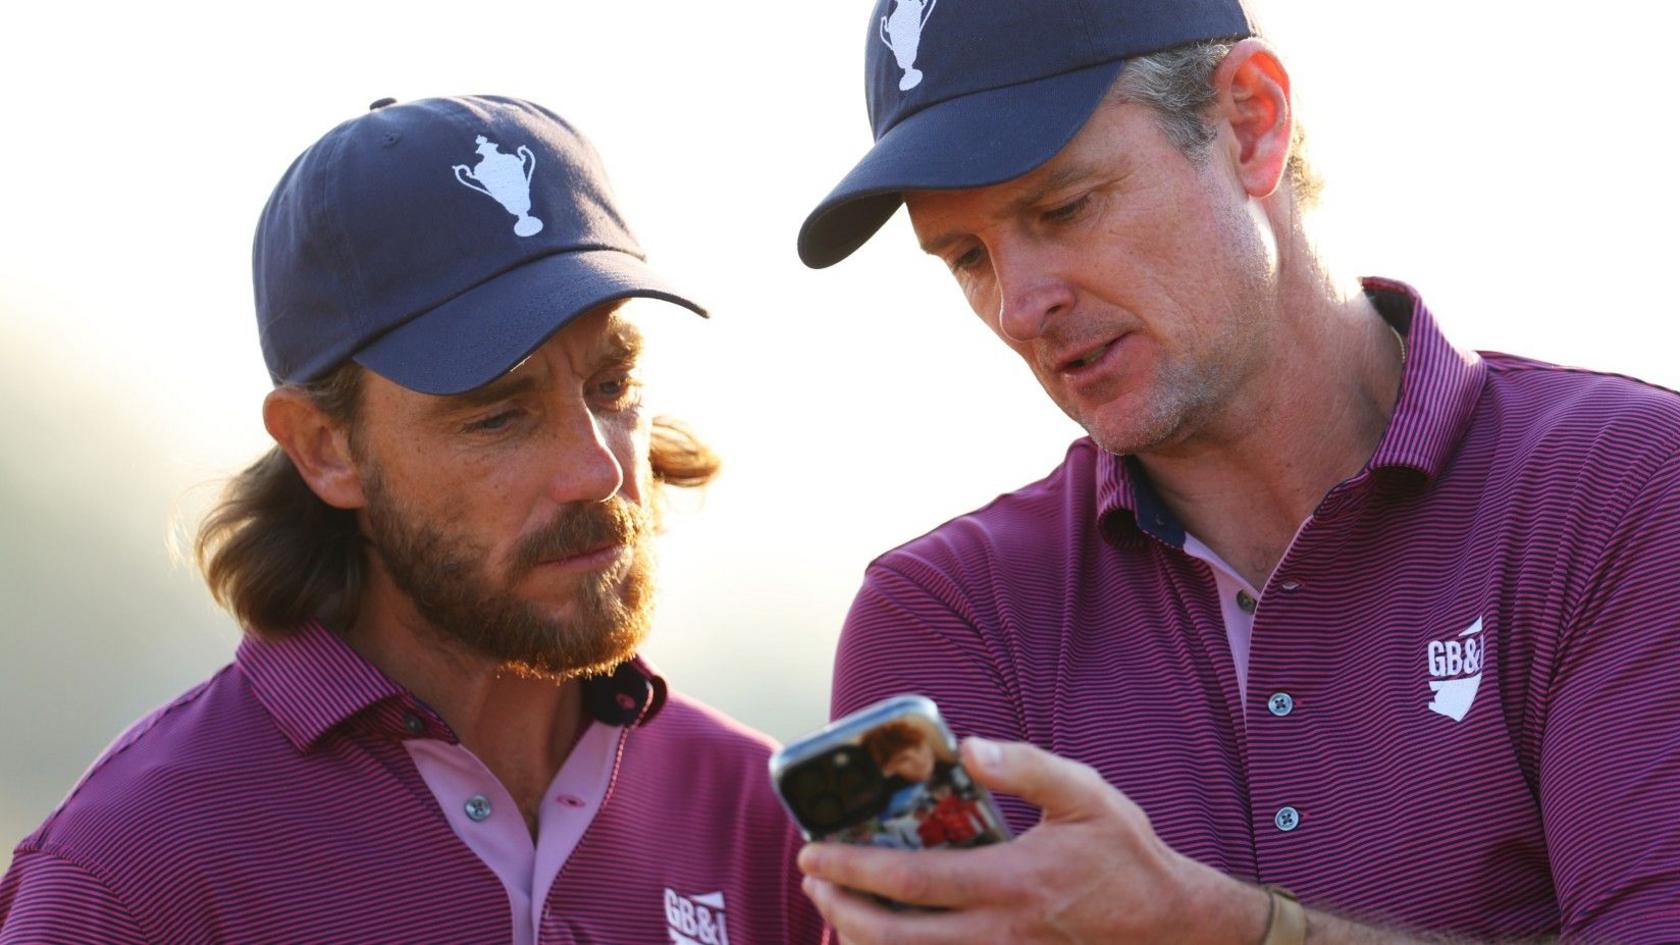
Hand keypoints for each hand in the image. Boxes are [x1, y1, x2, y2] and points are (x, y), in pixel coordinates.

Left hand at [797, 737, 1269, 944]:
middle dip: (841, 909)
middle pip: (894, 937)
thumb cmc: (1127, 854)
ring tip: (837, 904)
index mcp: (1010, 883)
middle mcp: (998, 933)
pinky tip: (885, 932)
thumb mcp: (1087, 794)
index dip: (853, 868)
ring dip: (863, 938)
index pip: (910, 879)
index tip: (813, 852)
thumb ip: (1028, 767)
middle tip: (812, 879)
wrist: (1172, 923)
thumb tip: (969, 747)